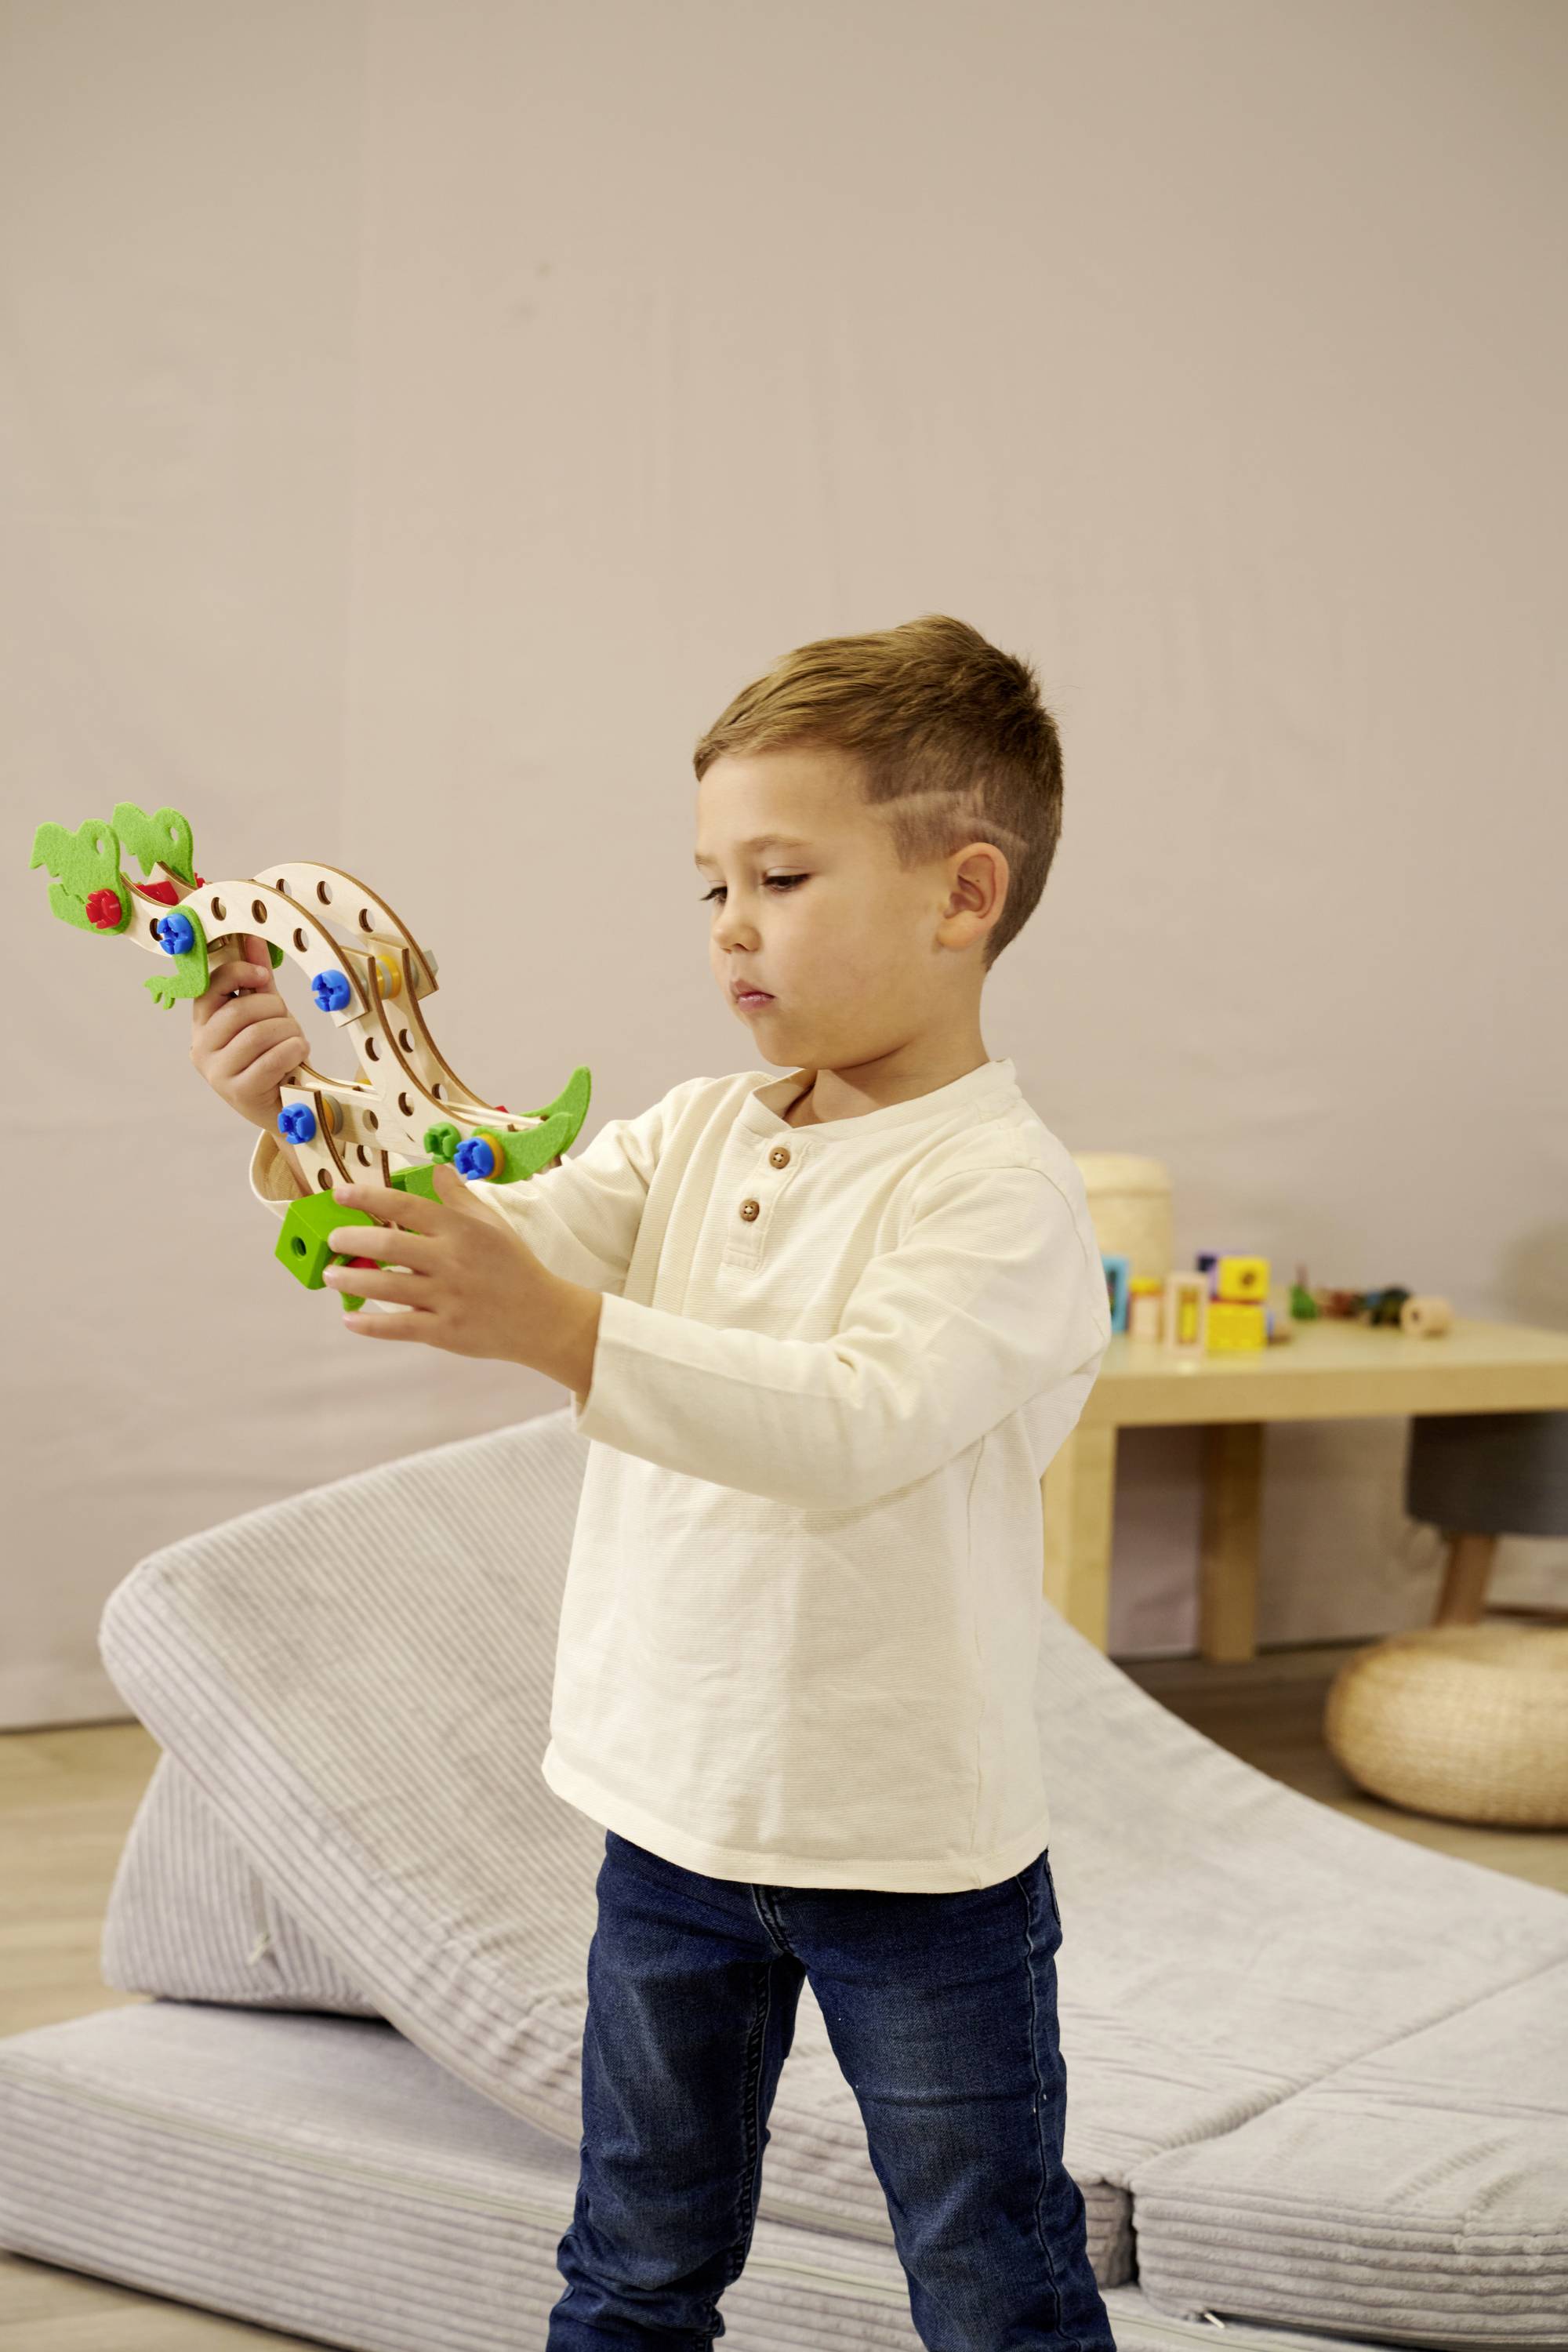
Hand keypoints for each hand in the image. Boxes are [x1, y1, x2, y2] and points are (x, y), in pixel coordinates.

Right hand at [191, 937, 308, 1129]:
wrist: (284, 1103)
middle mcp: (201, 1047)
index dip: (239, 974)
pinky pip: (271, 1060)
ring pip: (257, 1035)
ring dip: (288, 1033)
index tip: (264, 977)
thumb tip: (253, 937)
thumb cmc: (271, 1054)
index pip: (210, 987)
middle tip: (289, 1020)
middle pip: (239, 1012)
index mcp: (202, 1023)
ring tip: (296, 1041)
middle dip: (274, 1010)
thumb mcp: (264, 1013)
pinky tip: (298, 1055)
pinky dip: (293, 1052)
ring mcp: (217, 1073)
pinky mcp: (238, 1092)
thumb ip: (257, 979)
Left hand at [322, 1161, 600, 1389]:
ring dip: (352, 1279)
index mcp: (461, 1230)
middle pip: (389, 1244)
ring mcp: (447, 1298)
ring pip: (387, 1286)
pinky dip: (370, 1324)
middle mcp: (451, 1260)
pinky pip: (399, 1326)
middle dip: (352, 1240)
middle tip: (334, 1240)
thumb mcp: (492, 1224)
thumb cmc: (514, 1266)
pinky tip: (350, 1319)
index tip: (341, 1194)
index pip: (407, 1206)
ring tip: (331, 1274)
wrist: (542, 1318)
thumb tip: (437, 1168)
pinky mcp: (445, 1331)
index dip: (369, 1198)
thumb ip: (460, 1197)